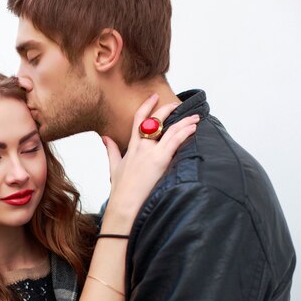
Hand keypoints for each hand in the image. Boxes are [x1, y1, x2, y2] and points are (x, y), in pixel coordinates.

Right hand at [101, 94, 197, 232]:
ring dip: (184, 122)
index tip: (154, 97)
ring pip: (170, 129)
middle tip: (178, 105)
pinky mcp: (160, 160)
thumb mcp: (113, 166)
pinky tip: (193, 127)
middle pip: (156, 120)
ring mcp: (151, 152)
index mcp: (131, 146)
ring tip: (195, 117)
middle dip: (168, 109)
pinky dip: (185, 132)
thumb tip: (105, 137)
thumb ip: (111, 149)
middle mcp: (141, 146)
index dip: (146, 106)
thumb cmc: (121, 189)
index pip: (138, 119)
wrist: (124, 203)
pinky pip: (175, 141)